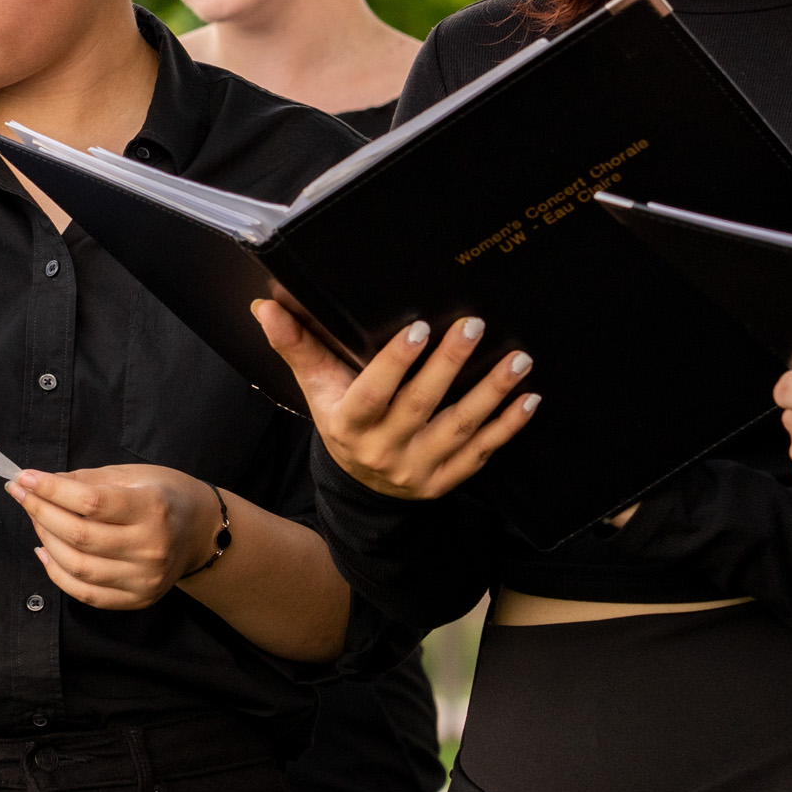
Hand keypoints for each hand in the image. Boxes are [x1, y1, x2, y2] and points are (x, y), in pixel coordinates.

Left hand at [9, 463, 221, 608]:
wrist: (203, 533)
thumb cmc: (166, 496)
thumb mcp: (134, 474)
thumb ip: (87, 480)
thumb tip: (41, 483)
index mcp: (152, 508)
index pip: (91, 502)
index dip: (51, 490)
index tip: (24, 478)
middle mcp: (151, 547)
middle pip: (79, 536)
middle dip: (40, 512)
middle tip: (21, 494)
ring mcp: (144, 578)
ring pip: (78, 567)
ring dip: (45, 540)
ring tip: (35, 519)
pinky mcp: (137, 599)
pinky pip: (86, 594)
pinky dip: (58, 574)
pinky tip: (45, 551)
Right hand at [252, 303, 535, 500]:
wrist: (363, 486)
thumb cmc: (342, 418)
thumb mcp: (317, 386)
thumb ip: (296, 345)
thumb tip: (264, 305)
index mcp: (349, 424)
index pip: (373, 393)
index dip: (395, 363)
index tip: (419, 328)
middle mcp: (383, 451)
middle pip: (420, 405)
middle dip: (449, 365)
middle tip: (474, 325)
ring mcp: (419, 469)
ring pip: (459, 428)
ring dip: (490, 394)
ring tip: (517, 360)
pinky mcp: (447, 479)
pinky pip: (482, 452)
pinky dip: (508, 426)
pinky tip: (528, 399)